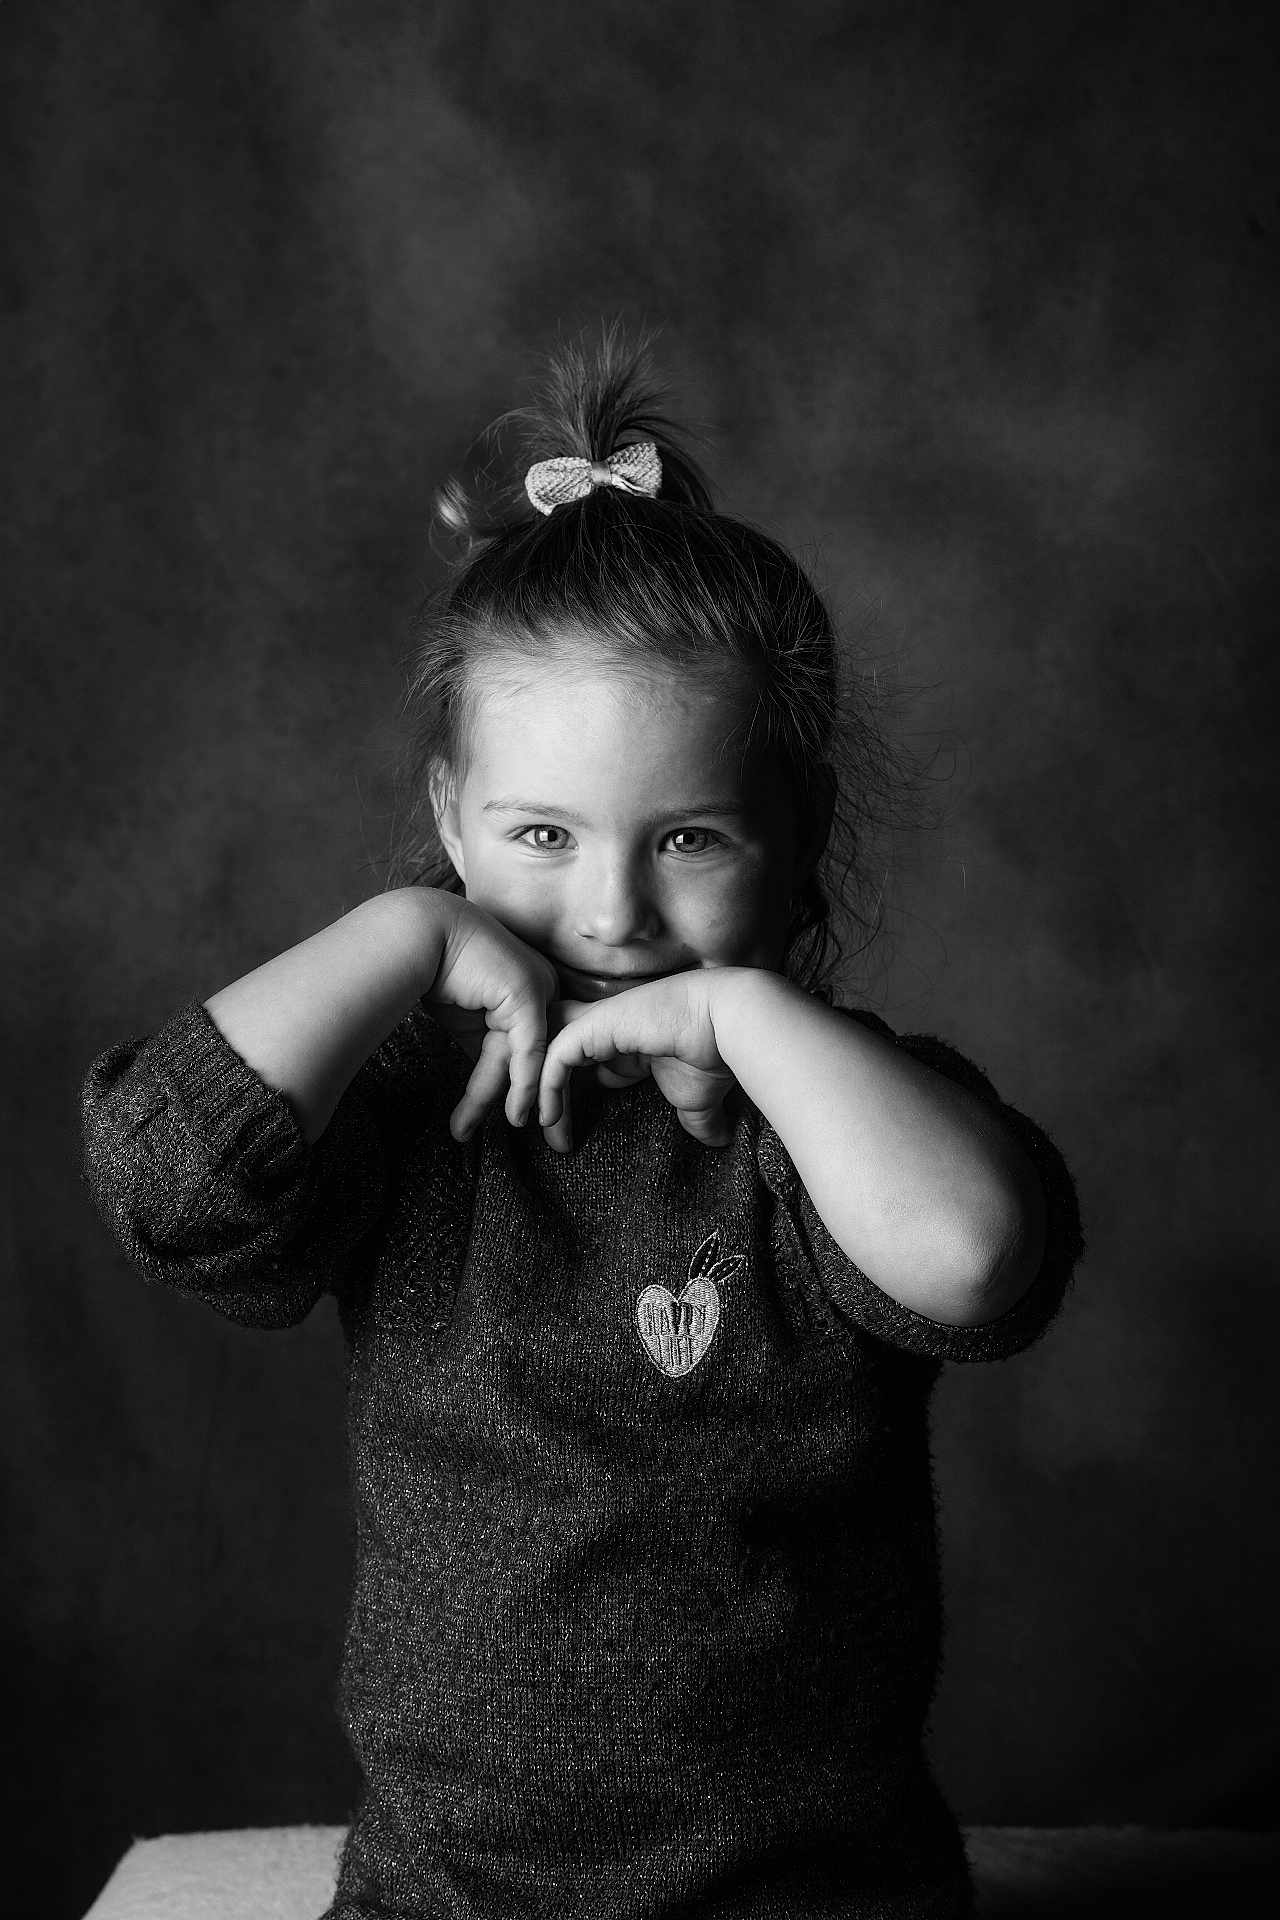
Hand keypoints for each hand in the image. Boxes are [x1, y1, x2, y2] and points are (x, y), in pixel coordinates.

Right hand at [425, 899, 559, 1139]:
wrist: (419, 936)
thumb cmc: (439, 973)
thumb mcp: (469, 1020)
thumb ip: (487, 1046)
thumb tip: (492, 1084)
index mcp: (535, 990)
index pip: (539, 1047)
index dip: (537, 1088)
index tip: (532, 1122)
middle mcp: (546, 987)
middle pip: (547, 1055)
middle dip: (553, 1103)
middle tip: (558, 1143)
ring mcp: (540, 988)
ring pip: (532, 1060)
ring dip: (515, 1100)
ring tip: (503, 1131)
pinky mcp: (527, 995)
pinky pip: (528, 1052)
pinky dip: (523, 1087)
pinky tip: (516, 1115)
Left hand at [537, 970, 739, 1151]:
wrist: (727, 1024)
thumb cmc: (715, 1056)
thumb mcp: (697, 1098)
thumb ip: (698, 1118)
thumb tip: (719, 1140)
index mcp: (624, 1042)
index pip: (577, 1069)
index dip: (565, 1103)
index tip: (563, 1142)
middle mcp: (605, 1030)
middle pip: (551, 1057)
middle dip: (534, 1089)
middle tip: (537, 1134)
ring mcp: (597, 1024)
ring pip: (544, 1056)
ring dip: (533, 1092)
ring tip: (533, 1130)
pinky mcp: (595, 1026)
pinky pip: (554, 1058)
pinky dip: (544, 1087)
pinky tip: (547, 1118)